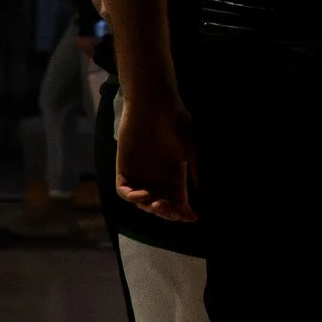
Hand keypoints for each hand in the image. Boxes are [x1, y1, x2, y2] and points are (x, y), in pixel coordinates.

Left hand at [115, 85, 197, 224]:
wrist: (153, 104)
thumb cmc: (175, 123)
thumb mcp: (189, 149)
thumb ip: (192, 172)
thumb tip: (198, 191)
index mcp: (174, 173)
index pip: (178, 199)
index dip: (183, 211)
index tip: (192, 218)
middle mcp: (156, 176)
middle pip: (160, 204)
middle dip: (167, 212)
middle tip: (172, 211)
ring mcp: (139, 173)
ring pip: (142, 202)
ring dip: (150, 207)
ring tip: (157, 204)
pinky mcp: (123, 168)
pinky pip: (124, 191)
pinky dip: (132, 197)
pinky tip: (143, 194)